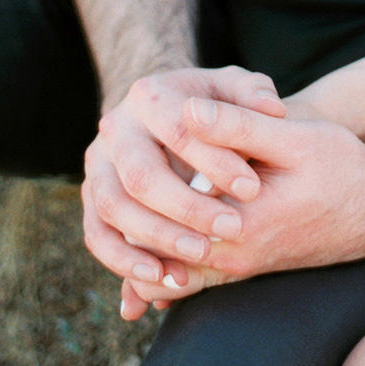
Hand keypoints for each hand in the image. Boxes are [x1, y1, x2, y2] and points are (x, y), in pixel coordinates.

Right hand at [82, 66, 285, 287]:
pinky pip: (97, 235)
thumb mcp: (235, 88)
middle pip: (141, 174)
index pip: (179, 130)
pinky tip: (162, 277)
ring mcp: (99, 164)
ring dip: (157, 239)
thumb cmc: (212, 103)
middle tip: (232, 228)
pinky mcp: (92, 196)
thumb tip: (272, 108)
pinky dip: (124, 261)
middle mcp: (115, 128)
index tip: (252, 189)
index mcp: (150, 95)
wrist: (168, 111)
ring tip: (201, 257)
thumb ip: (254, 95)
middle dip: (188, 208)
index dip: (215, 161)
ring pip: (114, 208)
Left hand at [119, 98, 364, 315]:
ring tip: (125, 200)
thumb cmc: (342, 168)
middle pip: (156, 253)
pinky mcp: (245, 267)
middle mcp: (234, 257)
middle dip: (130, 218)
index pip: (165, 211)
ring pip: (168, 271)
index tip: (124, 134)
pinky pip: (190, 276)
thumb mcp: (296, 137)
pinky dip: (167, 258)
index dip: (140, 174)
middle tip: (109, 173)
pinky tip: (157, 228)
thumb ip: (239, 127)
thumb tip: (186, 111)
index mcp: (241, 224)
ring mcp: (239, 268)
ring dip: (145, 241)